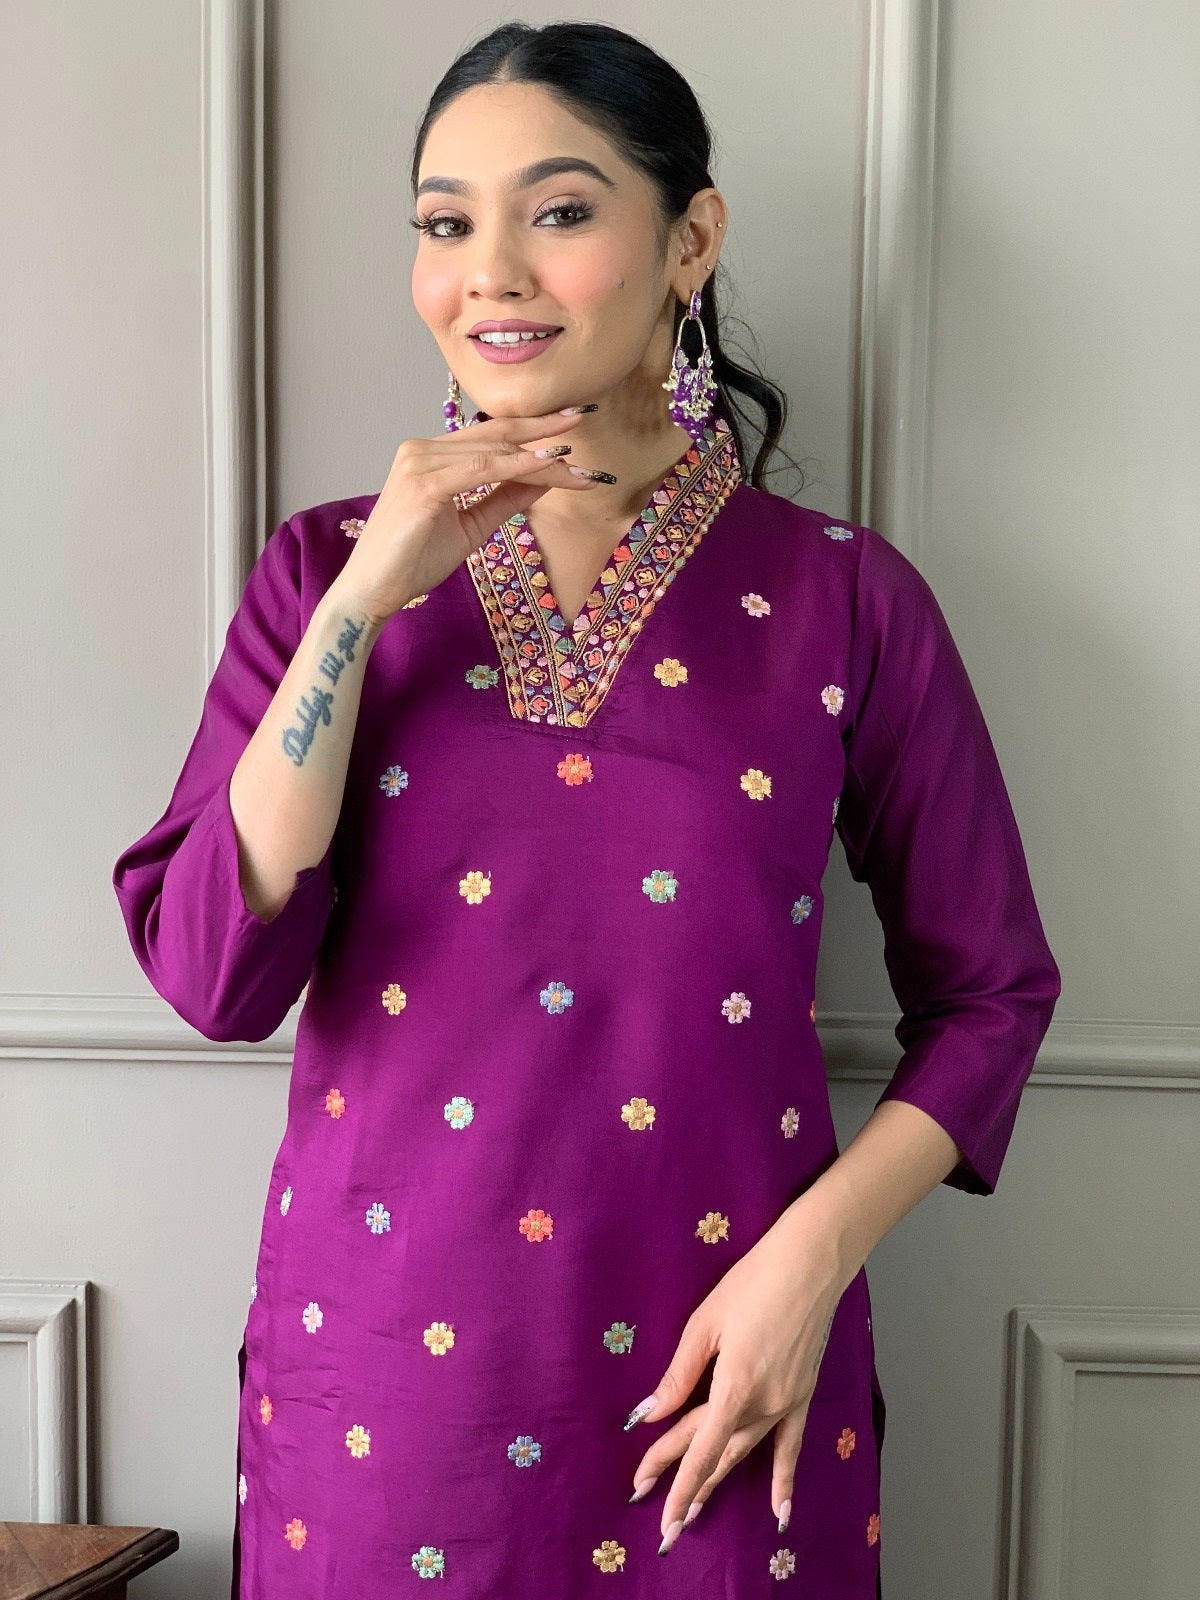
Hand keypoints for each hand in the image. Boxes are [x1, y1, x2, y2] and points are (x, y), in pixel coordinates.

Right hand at [337, 405, 613, 627]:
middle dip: (543, 431)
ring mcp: (420, 463)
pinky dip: (518, 466)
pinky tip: (548, 464)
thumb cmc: (412, 561)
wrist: (372, 590)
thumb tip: (545, 475)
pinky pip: (483, 469)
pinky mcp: (423, 484)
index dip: (532, 432)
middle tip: (581, 419)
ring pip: (495, 452)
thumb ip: (505, 497)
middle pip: (496, 436)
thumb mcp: (472, 525)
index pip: (491, 438)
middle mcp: (422, 449)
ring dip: (540, 457)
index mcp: (431, 455)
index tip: (569, 430)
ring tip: (577, 466)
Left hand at [623, 1195, 849, 1554]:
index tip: (650, 1504)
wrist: (811, 1262)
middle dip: (683, 1479)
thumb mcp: (705, 1323)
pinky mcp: (803, 1395)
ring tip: (694, 1511)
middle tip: (650, 1503)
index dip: (673, 1479)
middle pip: (714, 1449)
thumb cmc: (753, 1281)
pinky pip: (790, 1446)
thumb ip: (679, 1374)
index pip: (697, 1446)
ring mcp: (787, 1402)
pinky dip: (783, 1480)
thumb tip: (649, 1414)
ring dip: (718, 1481)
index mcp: (734, 1386)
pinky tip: (780, 1512)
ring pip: (744, 1451)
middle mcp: (763, 1404)